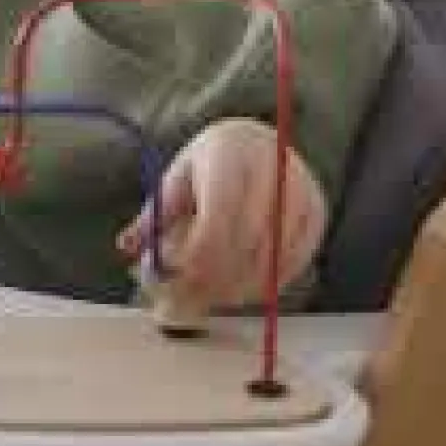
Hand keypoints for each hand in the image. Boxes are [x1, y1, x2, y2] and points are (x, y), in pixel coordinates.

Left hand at [116, 117, 327, 308]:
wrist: (253, 142)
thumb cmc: (208, 167)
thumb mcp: (174, 183)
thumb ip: (153, 219)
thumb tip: (128, 249)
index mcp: (228, 154)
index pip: (217, 218)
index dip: (196, 259)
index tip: (175, 283)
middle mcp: (271, 168)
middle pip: (244, 243)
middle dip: (212, 281)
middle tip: (186, 303)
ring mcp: (300, 190)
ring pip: (270, 259)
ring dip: (236, 288)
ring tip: (208, 297)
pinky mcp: (317, 213)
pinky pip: (293, 263)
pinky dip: (265, 284)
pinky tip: (239, 288)